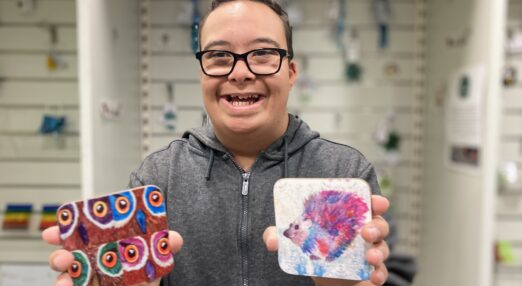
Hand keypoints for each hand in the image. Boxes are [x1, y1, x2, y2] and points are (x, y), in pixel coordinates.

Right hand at [42, 226, 182, 285]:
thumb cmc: (144, 269)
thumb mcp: (155, 255)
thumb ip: (165, 245)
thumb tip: (175, 239)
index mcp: (100, 244)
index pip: (76, 234)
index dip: (62, 231)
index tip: (53, 231)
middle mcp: (88, 263)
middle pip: (64, 258)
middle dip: (58, 256)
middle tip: (64, 257)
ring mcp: (86, 282)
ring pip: (64, 280)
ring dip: (61, 280)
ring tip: (67, 282)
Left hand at [263, 195, 389, 285]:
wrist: (318, 273)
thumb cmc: (311, 245)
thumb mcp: (293, 238)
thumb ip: (279, 235)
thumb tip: (271, 240)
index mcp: (347, 216)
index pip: (365, 204)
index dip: (375, 201)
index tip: (378, 202)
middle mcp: (362, 231)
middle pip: (379, 224)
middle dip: (377, 226)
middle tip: (366, 232)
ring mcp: (368, 251)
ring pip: (382, 248)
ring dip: (379, 251)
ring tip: (369, 257)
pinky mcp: (369, 271)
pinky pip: (380, 271)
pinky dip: (379, 274)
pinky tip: (373, 277)